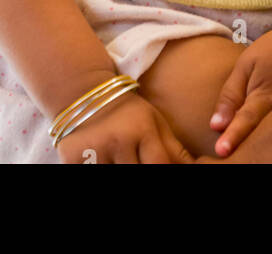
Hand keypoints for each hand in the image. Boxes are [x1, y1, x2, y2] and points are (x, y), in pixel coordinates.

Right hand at [56, 90, 192, 163]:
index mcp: (141, 129)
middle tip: (138, 161)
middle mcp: (118, 140)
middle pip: (137, 175)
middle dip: (141, 171)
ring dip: (121, 171)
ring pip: (116, 177)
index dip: (164, 172)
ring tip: (125, 161)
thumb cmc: (127, 113)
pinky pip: (91, 176)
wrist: (85, 94)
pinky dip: (102, 170)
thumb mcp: (154, 123)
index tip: (162, 170)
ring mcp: (94, 152)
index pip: (160, 166)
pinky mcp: (72, 160)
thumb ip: (175, 149)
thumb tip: (199, 167)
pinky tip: (106, 163)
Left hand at [209, 16, 271, 156]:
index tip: (220, 151)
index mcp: (267, 94)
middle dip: (247, 147)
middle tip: (228, 159)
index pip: (247, 119)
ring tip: (249, 157)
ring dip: (261, 146)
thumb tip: (215, 126)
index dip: (233, 136)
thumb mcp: (247, 63)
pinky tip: (268, 146)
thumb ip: (231, 94)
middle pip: (262, 136)